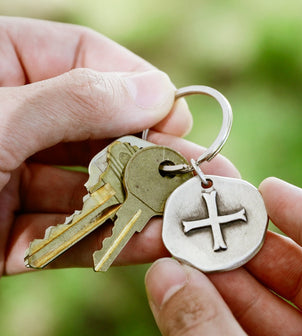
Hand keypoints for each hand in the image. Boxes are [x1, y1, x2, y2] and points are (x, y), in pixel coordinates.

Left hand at [0, 17, 237, 274]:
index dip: (138, 86)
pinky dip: (109, 243)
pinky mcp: (9, 236)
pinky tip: (152, 243)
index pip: (85, 58)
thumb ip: (76, 100)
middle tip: (211, 174)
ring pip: (91, 192)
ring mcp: (11, 181)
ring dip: (143, 207)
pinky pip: (68, 237)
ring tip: (192, 215)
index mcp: (0, 68)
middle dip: (156, 157)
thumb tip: (159, 90)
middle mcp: (13, 123)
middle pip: (100, 132)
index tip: (178, 117)